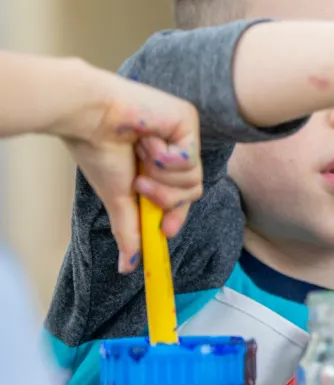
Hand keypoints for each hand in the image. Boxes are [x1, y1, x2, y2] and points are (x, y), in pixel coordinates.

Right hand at [52, 61, 202, 273]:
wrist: (89, 117)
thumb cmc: (98, 151)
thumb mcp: (118, 197)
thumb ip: (129, 229)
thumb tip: (127, 267)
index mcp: (159, 165)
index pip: (182, 196)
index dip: (176, 215)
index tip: (165, 230)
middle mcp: (175, 149)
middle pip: (192, 191)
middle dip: (164, 196)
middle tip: (139, 185)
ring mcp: (183, 135)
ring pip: (193, 179)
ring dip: (160, 176)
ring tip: (139, 157)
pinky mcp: (188, 121)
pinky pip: (190, 159)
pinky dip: (165, 159)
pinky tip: (147, 141)